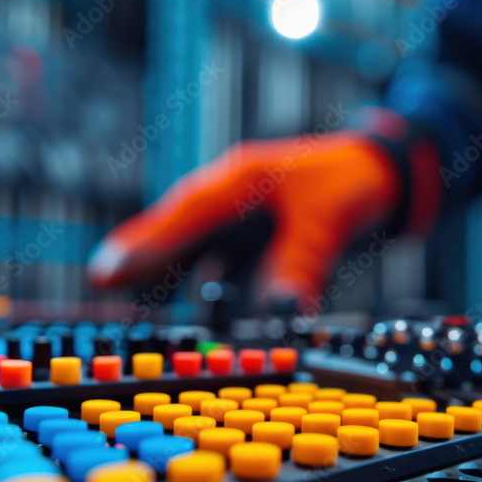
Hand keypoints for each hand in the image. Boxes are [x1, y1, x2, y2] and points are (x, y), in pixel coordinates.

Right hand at [87, 131, 399, 305]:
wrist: (382, 172)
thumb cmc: (351, 183)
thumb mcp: (328, 221)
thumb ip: (302, 264)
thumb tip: (282, 310)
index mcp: (239, 182)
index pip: (184, 215)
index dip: (145, 244)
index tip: (108, 269)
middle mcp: (230, 197)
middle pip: (175, 229)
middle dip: (140, 254)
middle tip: (99, 278)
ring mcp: (238, 217)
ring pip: (191, 248)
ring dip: (169, 272)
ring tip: (133, 298)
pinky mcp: (251, 236)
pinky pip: (217, 262)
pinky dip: (205, 285)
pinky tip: (199, 310)